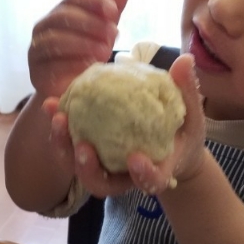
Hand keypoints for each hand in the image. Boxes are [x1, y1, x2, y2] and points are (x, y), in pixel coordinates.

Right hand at [29, 0, 130, 98]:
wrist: (70, 89)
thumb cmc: (86, 55)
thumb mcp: (102, 31)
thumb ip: (111, 7)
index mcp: (58, 13)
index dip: (93, 2)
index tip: (114, 12)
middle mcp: (43, 29)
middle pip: (62, 16)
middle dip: (90, 24)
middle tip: (113, 35)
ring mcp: (36, 51)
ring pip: (55, 40)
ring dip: (82, 44)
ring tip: (105, 51)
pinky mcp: (37, 74)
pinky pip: (52, 65)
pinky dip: (72, 64)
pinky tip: (89, 67)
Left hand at [41, 53, 206, 197]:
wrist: (169, 148)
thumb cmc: (183, 134)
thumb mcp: (192, 116)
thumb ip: (187, 92)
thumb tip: (185, 60)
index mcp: (156, 173)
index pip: (150, 182)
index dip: (144, 175)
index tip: (136, 159)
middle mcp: (125, 177)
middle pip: (101, 183)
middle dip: (88, 168)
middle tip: (82, 145)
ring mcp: (104, 169)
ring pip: (78, 168)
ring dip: (64, 146)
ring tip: (58, 118)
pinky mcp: (90, 155)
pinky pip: (70, 146)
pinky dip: (59, 128)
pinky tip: (52, 103)